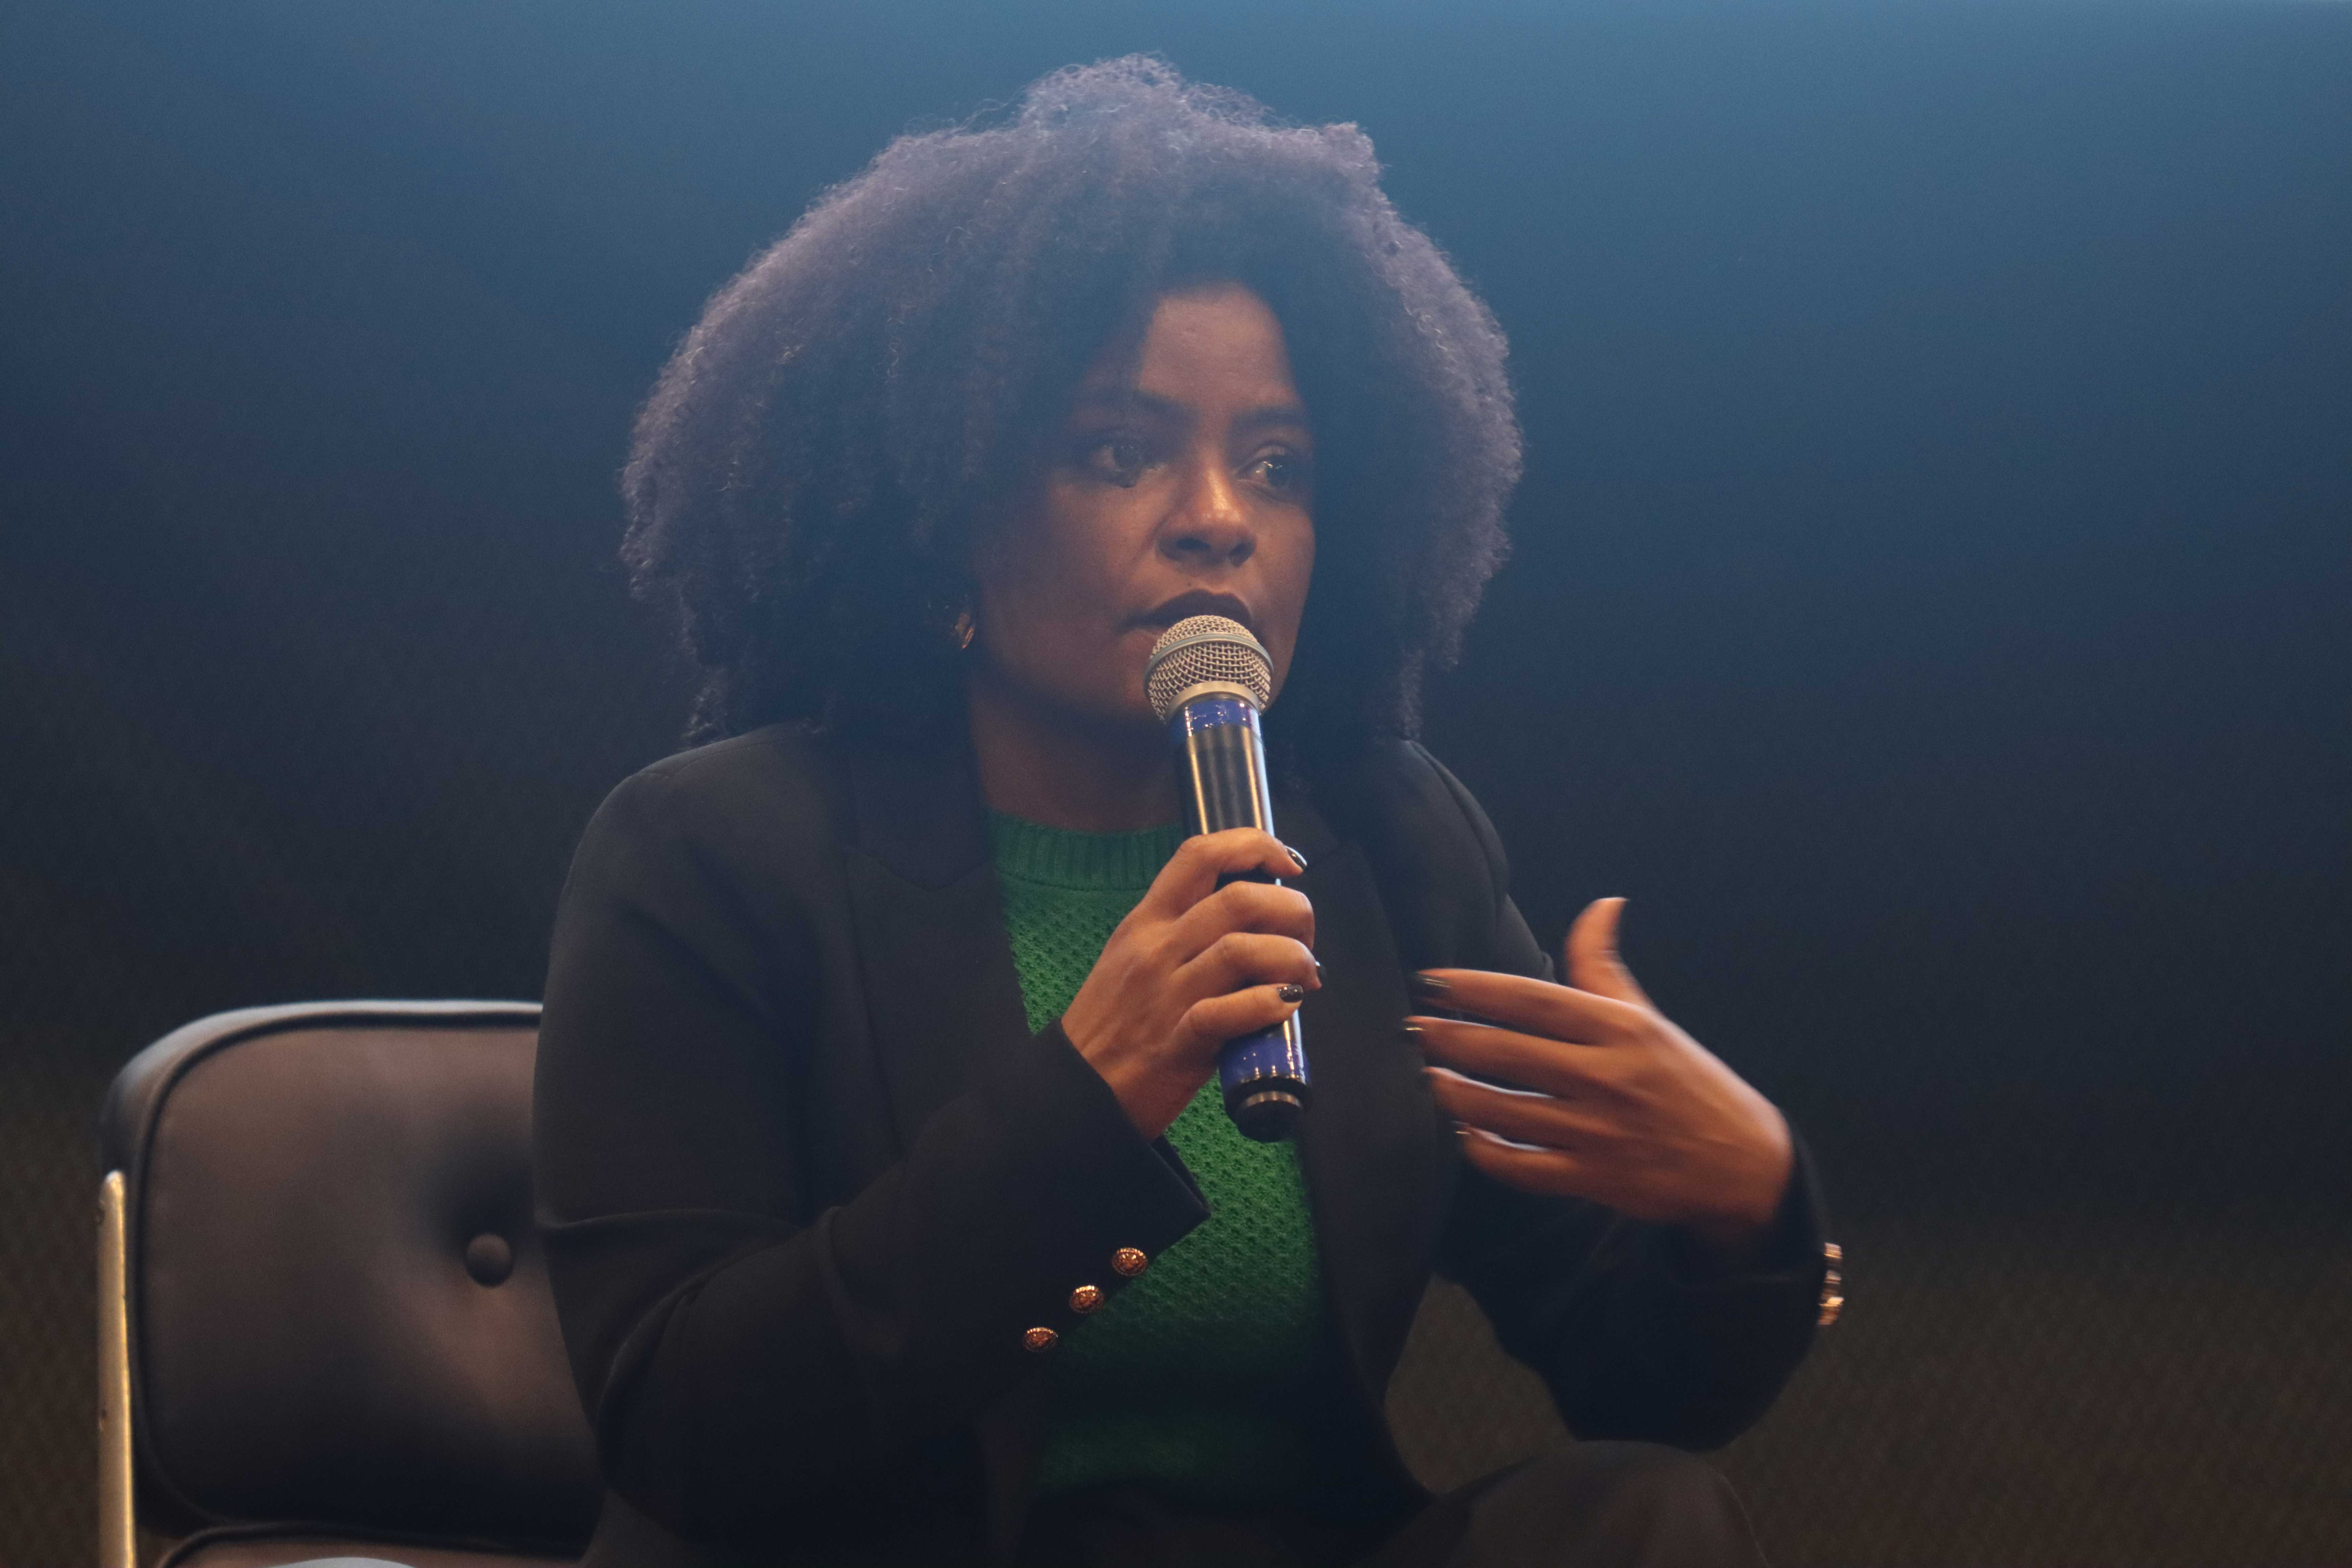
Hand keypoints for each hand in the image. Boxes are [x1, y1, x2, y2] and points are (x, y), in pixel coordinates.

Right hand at [1062, 829, 1319, 1138]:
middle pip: (1238, 899)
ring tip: (1305, 978)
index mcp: (1146, 921)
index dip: (1253, 845)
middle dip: (1293, 910)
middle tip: (1306, 938)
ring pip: (1242, 949)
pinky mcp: (1178, 1043)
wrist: (1076, 1090)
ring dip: (1291, 957)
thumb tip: (1253, 924)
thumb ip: (1184, 934)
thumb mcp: (1134, 958)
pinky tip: (1287, 1006)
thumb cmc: (1114, 1022)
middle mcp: (1156, 949)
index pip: (1200, 855)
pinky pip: (1231, 1011)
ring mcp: (1167, 995)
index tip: (1288, 864)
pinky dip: (1269, 1004)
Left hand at [1412, 899, 1791, 1263]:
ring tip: (1427, 1077)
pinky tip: (1465, 1134)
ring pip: (1504, 1110)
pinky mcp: (1593, 1178)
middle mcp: (1606, 1076)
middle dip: (1448, 1039)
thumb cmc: (1688, 1081)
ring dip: (1454, 1094)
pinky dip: (1485, 1151)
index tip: (1429, 982)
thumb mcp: (1650, 1018)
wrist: (1743, 1163)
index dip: (1473, 989)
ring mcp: (1598, 1130)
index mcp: (1620, 1029)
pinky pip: (1522, 1166)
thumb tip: (1600, 905)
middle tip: (1411, 1028)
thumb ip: (1606, 968)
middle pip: (1506, 1053)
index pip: (1530, 1000)